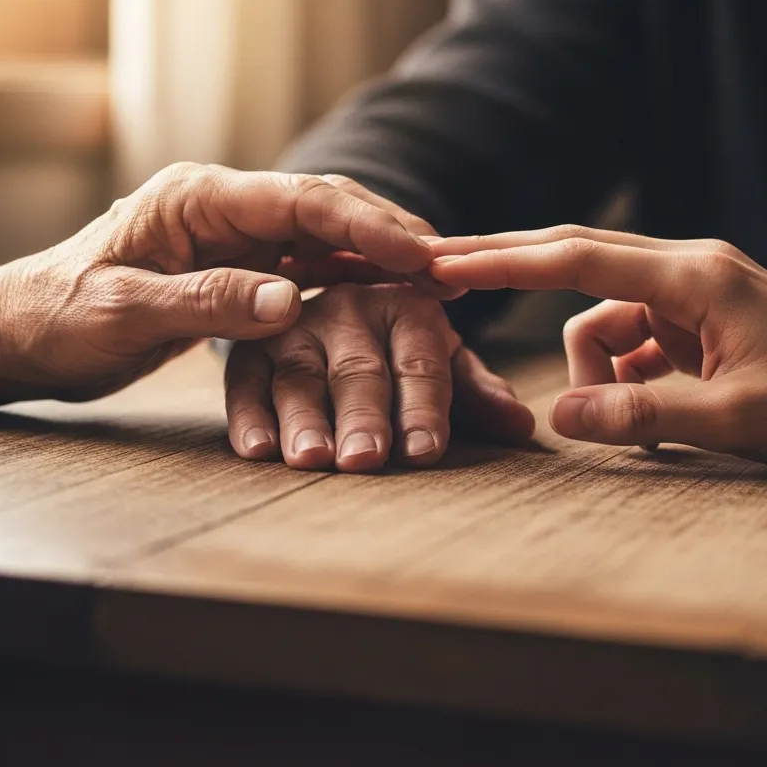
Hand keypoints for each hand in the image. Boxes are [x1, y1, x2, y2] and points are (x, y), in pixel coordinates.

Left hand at [0, 165, 445, 407]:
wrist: (25, 333)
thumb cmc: (60, 320)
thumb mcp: (122, 314)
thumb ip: (204, 301)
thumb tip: (289, 302)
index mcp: (196, 198)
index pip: (299, 199)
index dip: (365, 223)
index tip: (420, 254)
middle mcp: (225, 206)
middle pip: (327, 205)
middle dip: (391, 231)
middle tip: (451, 265)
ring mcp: (237, 233)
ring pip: (329, 232)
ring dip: (384, 254)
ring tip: (440, 280)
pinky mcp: (243, 264)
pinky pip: (314, 264)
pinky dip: (358, 278)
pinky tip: (393, 297)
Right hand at [225, 283, 534, 470]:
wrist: (331, 315)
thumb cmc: (401, 351)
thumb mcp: (442, 363)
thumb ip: (476, 393)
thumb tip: (522, 426)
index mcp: (407, 306)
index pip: (419, 362)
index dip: (423, 408)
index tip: (424, 451)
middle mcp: (350, 308)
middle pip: (358, 369)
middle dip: (363, 417)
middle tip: (364, 459)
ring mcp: (295, 325)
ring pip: (300, 375)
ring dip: (304, 420)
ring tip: (311, 460)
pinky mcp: (249, 348)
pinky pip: (244, 382)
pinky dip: (250, 417)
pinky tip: (259, 451)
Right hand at [429, 226, 766, 464]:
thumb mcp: (733, 417)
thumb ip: (641, 416)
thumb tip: (559, 419)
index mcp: (692, 276)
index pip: (577, 258)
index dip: (505, 261)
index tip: (445, 262)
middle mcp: (685, 268)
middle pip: (575, 257)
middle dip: (511, 268)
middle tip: (442, 271)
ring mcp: (690, 291)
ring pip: (600, 316)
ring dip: (591, 365)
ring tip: (625, 419)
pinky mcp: (693, 317)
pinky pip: (629, 339)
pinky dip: (621, 374)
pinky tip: (651, 409)